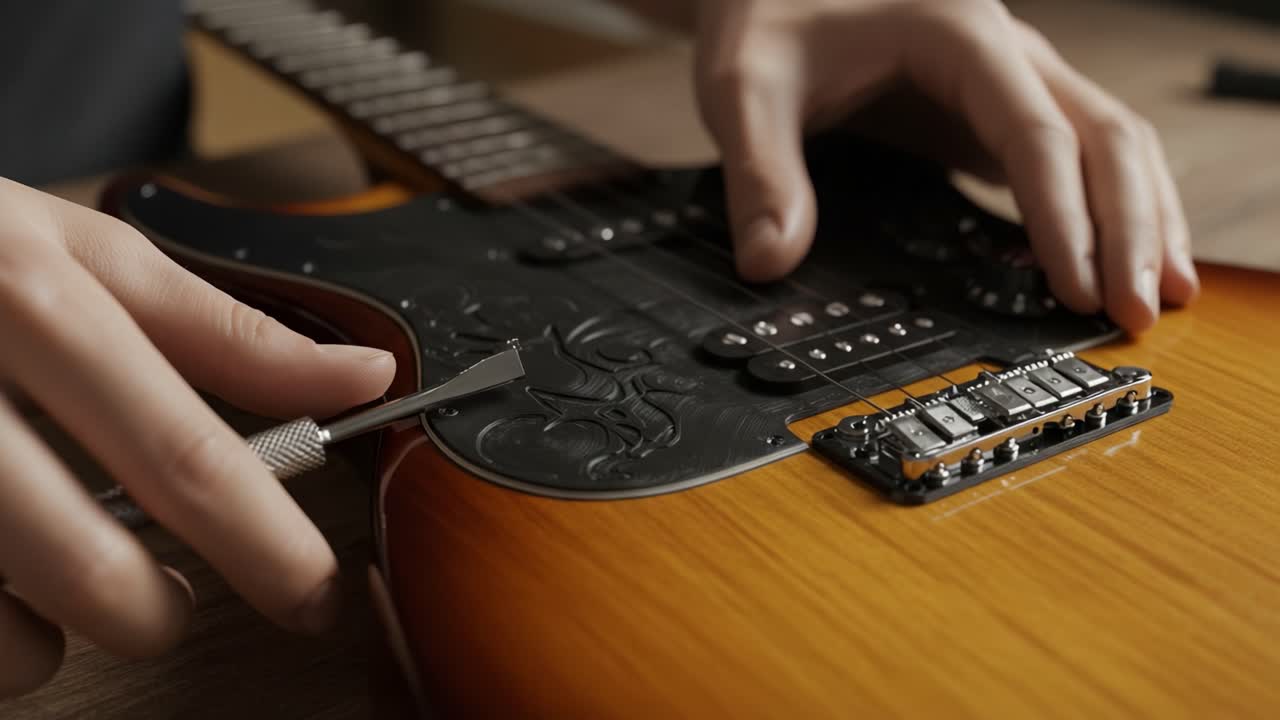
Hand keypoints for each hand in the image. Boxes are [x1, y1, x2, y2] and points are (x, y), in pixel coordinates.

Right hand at [0, 178, 394, 696]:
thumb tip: (364, 375)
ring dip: (53, 640)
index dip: (268, 546)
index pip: (182, 455)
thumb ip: (223, 330)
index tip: (314, 595)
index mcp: (32, 301)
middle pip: (87, 568)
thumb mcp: (80, 255)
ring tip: (58, 583)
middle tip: (166, 600)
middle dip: (153, 613)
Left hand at [690, 0, 1198, 332]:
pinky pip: (1080, 156)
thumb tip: (770, 259)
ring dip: (1144, 217)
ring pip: (1113, 141)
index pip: (1036, 131)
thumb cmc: (769, 16)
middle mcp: (1005, 53)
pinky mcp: (998, 113)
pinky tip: (1114, 262)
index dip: (1063, 215)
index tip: (1075, 286)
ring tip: (1163, 296)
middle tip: (1137, 313)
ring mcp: (1011, 82)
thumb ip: (762, 170)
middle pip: (1104, 135)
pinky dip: (1110, 208)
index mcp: (957, 33)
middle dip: (1130, 226)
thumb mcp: (745, 86)